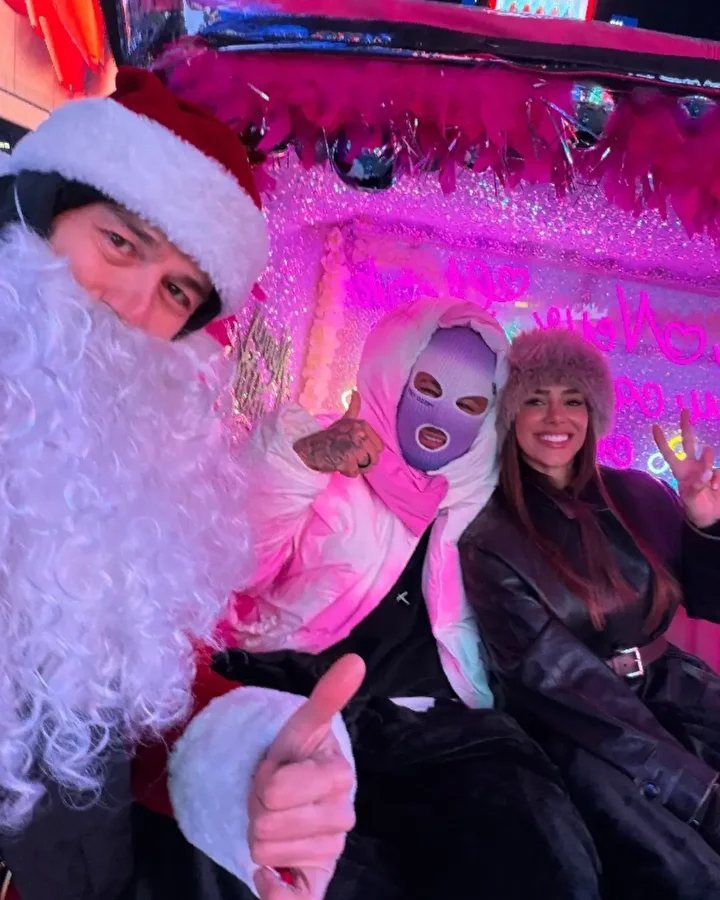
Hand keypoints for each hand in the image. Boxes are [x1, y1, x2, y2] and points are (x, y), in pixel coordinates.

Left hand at [250, 654, 365, 899]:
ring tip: (275, 821)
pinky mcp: (316, 885)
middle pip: (266, 824)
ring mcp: (331, 852)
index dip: (264, 779)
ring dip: (259, 837)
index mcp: (340, 775)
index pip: (276, 787)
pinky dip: (271, 890)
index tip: (276, 771)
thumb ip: (327, 695)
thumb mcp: (302, 726)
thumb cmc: (293, 761)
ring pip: (264, 854)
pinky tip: (269, 875)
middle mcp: (343, 816)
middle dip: (258, 809)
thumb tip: (356, 660)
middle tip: (270, 799)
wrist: (290, 800)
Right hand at [293, 392, 383, 476]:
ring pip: (366, 466)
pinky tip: (339, 464)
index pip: (380, 447)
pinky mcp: (346, 461)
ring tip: (345, 460)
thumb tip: (356, 392)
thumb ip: (354, 408)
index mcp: (362, 425)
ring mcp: (354, 448)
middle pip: (374, 458)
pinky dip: (347, 472)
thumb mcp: (344, 420)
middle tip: (350, 457)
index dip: (369, 451)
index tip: (356, 448)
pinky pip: (355, 473)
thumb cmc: (329, 436)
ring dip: (356, 467)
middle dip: (364, 462)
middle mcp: (360, 434)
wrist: (310, 448)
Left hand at [653, 409, 719, 529]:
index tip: (655, 426)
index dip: (662, 441)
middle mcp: (692, 465)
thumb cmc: (695, 508)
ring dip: (708, 463)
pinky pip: (719, 472)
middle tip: (684, 410)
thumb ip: (696, 487)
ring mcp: (706, 467)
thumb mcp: (691, 500)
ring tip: (709, 483)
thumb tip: (705, 475)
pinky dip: (718, 482)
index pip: (668, 453)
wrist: (712, 517)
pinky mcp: (718, 472)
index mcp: (680, 471)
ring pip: (708, 456)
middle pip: (688, 441)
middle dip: (686, 425)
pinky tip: (716, 489)